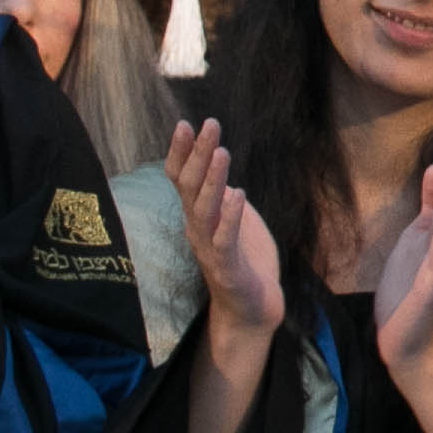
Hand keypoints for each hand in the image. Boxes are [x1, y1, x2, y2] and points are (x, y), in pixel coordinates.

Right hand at [163, 120, 284, 339]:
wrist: (251, 308)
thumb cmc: (243, 259)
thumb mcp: (232, 217)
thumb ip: (220, 193)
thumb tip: (215, 161)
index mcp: (198, 215)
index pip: (181, 180)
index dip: (181, 154)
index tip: (185, 124)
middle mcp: (198, 229)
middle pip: (190, 188)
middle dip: (198, 155)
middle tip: (208, 124)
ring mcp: (209, 248)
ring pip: (204, 210)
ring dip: (212, 180)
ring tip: (222, 152)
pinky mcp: (227, 267)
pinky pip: (225, 240)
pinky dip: (231, 217)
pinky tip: (238, 195)